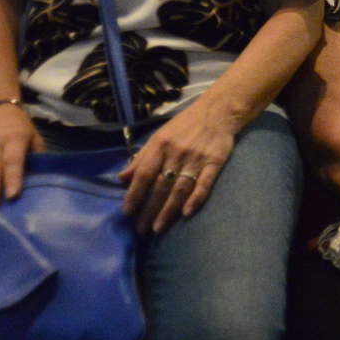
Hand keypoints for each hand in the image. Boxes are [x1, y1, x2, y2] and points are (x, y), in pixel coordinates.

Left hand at [118, 100, 238, 231]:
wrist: (217, 110)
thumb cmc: (185, 125)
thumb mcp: (159, 136)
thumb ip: (141, 158)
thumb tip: (121, 178)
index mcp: (160, 145)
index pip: (144, 173)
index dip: (134, 193)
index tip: (127, 212)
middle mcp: (177, 152)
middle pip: (160, 185)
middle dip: (149, 209)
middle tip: (141, 229)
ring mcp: (196, 158)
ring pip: (180, 188)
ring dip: (168, 210)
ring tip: (158, 228)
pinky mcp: (214, 162)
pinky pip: (205, 182)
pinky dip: (196, 198)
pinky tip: (187, 213)